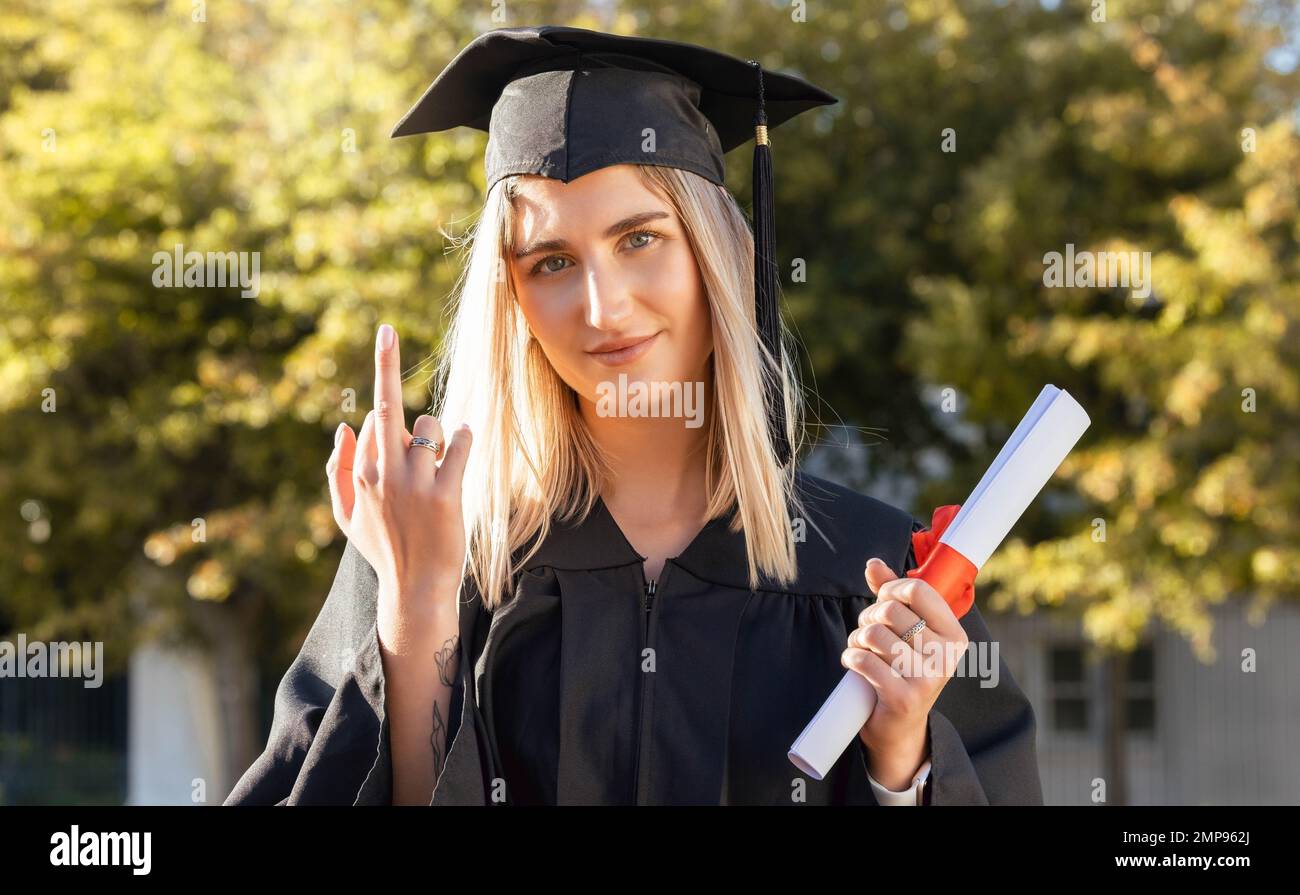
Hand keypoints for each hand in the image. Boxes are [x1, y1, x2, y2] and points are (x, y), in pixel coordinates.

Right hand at [325, 323, 472, 652]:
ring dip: (440, 433)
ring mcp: (414, 482)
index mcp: (362, 473)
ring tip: (441, 463)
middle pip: (387, 405)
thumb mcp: (346, 516)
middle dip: (384, 363)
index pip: (375, 419)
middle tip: (385, 329)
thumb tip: (343, 425)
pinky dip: (465, 436)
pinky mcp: (446, 493)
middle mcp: (384, 472)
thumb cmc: (383, 548)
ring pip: (430, 426)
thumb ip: (338, 470)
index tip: (390, 374)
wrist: (414, 588)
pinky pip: (460, 445)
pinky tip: (466, 437)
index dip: (392, 417)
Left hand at [841, 557, 968, 789]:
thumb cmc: (903, 669)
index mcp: (954, 634)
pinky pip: (863, 660)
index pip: (918, 590)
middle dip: (868, 617)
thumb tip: (873, 564)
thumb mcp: (905, 631)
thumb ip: (891, 594)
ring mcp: (927, 679)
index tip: (882, 601)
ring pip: (873, 634)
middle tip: (868, 633)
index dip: (890, 589)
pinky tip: (855, 664)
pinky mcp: (903, 698)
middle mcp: (947, 657)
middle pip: (891, 610)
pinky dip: (851, 658)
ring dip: (856, 639)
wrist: (900, 727)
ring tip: (861, 650)